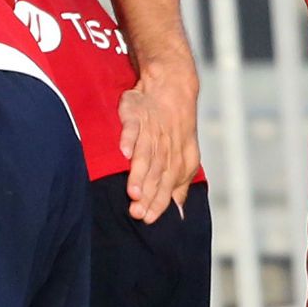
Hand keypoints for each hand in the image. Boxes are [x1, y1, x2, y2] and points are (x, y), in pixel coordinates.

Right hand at [118, 68, 199, 223]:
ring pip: (145, 156)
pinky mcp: (136, 115)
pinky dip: (129, 139)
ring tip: (132, 192)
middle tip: (136, 212)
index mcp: (177, 161)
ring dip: (138, 174)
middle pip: (155, 175)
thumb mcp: (184, 157)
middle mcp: (164, 149)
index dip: (158, 203)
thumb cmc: (175, 128)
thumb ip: (179, 183)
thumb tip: (179, 210)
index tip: (148, 219)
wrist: (171, 87)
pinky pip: (132, 128)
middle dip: (146, 194)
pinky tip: (124, 152)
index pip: (167, 186)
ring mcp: (150, 131)